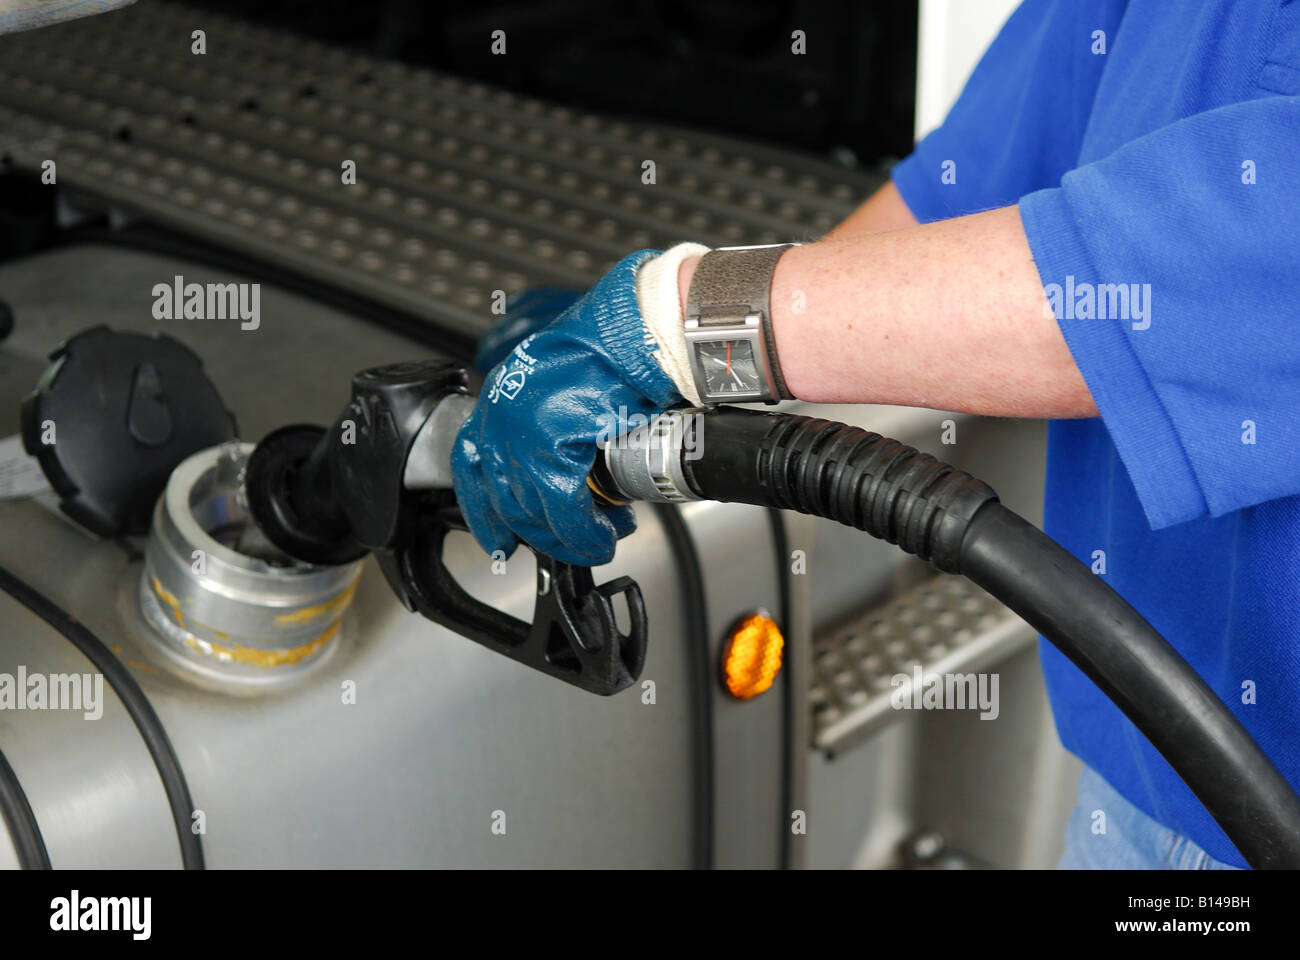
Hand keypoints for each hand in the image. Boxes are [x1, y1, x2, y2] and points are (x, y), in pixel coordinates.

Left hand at [452, 250, 685, 566]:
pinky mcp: (550, 445)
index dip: (484, 512)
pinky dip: (585, 532)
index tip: (499, 541)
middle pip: (505, 498)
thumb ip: (554, 426)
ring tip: (600, 538)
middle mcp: (501, 414)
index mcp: (501, 397)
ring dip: (568, 537)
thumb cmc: (615, 348)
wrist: (638, 329)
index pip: (473, 466)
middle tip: (572, 543)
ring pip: (533, 509)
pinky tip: (603, 535)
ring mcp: (520, 430)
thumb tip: (572, 472)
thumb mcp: (566, 386)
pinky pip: (564, 508)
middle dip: (541, 532)